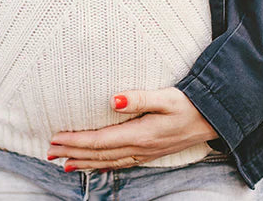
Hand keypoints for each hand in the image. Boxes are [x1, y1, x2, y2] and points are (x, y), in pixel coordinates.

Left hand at [46, 87, 219, 171]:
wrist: (213, 118)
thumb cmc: (190, 104)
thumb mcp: (167, 97)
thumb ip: (140, 98)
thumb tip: (114, 99)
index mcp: (141, 134)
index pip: (100, 140)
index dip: (76, 141)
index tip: (56, 138)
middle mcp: (141, 148)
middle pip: (99, 154)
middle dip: (73, 153)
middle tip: (50, 152)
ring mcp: (145, 154)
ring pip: (108, 162)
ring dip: (85, 163)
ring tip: (64, 163)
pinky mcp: (150, 154)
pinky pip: (120, 164)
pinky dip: (103, 166)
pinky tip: (94, 166)